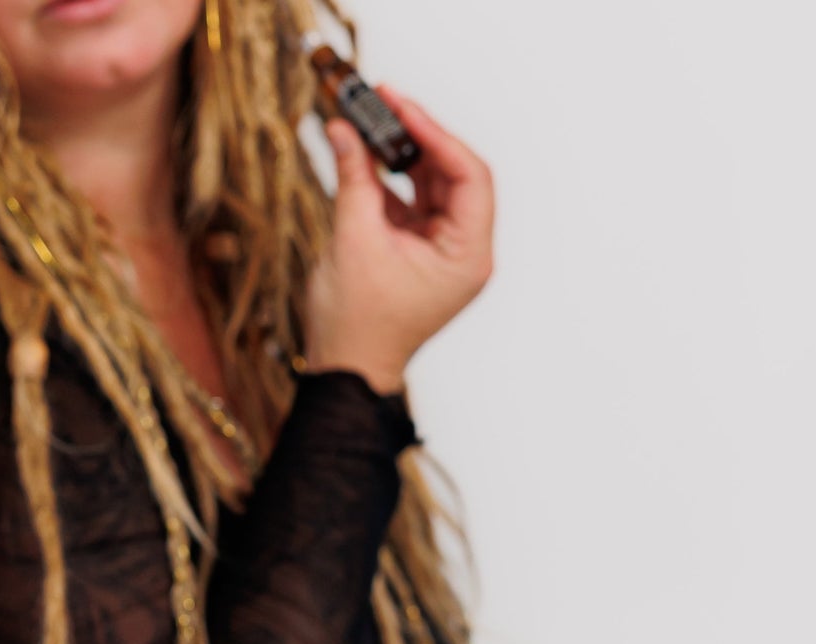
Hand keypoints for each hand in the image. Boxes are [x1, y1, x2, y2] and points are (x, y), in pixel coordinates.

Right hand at [304, 91, 494, 395]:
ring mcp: (443, 252)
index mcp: (468, 257)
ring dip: (402, 153)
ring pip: (432, 184)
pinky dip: (389, 179)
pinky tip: (363, 154)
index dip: (437, 135)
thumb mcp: (354, 239)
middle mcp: (464, 253)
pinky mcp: (420, 251)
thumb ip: (355, 177)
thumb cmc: (359, 326)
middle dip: (419, 137)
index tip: (402, 107)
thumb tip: (345, 128)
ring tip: (370, 119)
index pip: (470, 177)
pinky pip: (411, 202)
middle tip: (385, 101)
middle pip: (454, 174)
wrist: (346, 370)